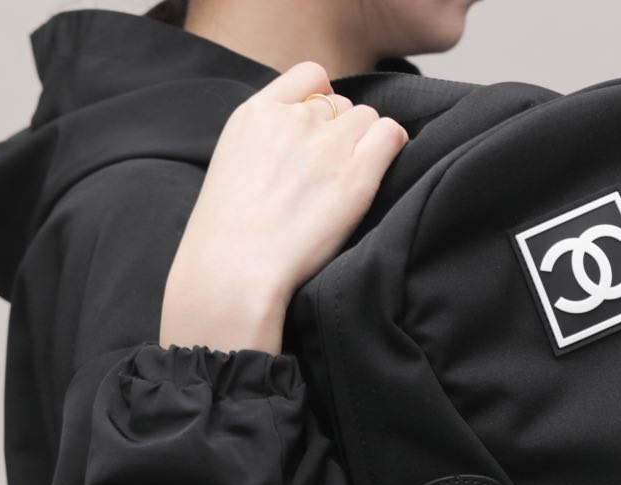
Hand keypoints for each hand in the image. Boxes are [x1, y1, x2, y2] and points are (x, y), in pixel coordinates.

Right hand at [160, 60, 407, 353]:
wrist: (233, 271)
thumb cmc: (228, 239)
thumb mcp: (231, 168)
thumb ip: (264, 143)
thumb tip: (297, 150)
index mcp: (256, 113)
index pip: (310, 76)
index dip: (322, 100)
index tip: (318, 134)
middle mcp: (294, 119)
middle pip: (341, 104)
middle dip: (341, 134)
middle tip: (328, 179)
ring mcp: (326, 144)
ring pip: (367, 119)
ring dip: (364, 146)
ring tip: (344, 187)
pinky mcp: (356, 175)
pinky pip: (392, 135)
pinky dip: (391, 149)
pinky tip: (376, 177)